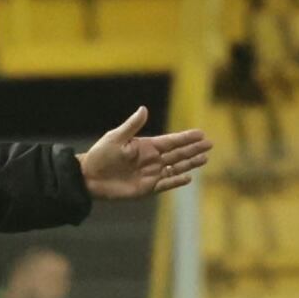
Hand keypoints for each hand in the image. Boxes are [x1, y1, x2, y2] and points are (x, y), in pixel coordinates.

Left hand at [79, 107, 212, 199]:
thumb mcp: (116, 138)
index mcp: (146, 146)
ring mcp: (150, 174)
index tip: (201, 133)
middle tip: (210, 145)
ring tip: (205, 159)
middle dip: (193, 149)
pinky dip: (176, 181)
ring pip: (175, 168)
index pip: (171, 141)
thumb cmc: (100, 155)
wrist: (89, 178)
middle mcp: (151, 160)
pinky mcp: (146, 188)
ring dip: (190, 163)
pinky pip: (165, 184)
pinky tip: (188, 178)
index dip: (186, 138)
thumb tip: (144, 109)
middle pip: (177, 154)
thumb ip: (132, 126)